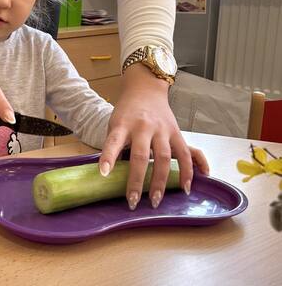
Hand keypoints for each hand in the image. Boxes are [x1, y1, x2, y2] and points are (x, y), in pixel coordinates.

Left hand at [98, 64, 209, 209]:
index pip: (113, 141)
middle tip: (133, 202)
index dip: (108, 157)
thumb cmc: (126, 112)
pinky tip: (186, 188)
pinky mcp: (177, 132)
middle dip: (137, 181)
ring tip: (156, 201)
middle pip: (141, 156)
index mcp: (123, 124)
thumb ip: (114, 146)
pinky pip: (185, 154)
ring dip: (161, 182)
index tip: (103, 174)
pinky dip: (188, 172)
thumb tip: (110, 174)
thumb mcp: (114, 124)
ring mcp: (162, 129)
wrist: (145, 90)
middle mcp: (143, 126)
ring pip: (164, 158)